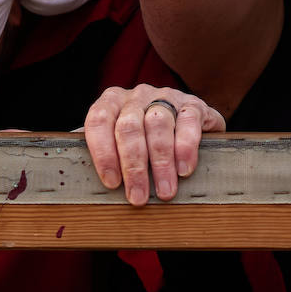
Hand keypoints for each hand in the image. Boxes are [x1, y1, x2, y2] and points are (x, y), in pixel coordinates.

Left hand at [83, 84, 225, 205]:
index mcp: (113, 101)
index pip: (99, 120)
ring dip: (161, 162)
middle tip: (138, 196)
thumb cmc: (144, 140)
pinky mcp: (193, 105)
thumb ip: (107, 155)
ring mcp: (166, 96)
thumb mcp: (120, 142)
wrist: (186, 124)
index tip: (112, 183)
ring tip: (164, 191)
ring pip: (158, 124)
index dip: (104, 153)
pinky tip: (184, 169)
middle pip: (129, 126)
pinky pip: (188, 121)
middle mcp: (137, 96)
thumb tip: (97, 185)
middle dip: (133, 166)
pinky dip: (186, 148)